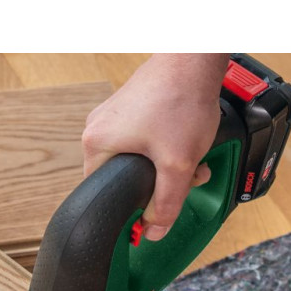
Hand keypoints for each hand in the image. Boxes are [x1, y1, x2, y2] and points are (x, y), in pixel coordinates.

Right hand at [82, 54, 228, 240]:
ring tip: (191, 159)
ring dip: (168, 166)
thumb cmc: (180, 101)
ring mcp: (114, 116)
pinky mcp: (132, 107)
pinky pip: (144, 140)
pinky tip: (187, 143)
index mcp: (96, 144)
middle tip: (183, 181)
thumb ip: (167, 204)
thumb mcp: (177, 165)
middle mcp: (98, 129)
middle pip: (124, 176)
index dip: (130, 207)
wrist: (194, 58)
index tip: (151, 213)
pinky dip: (167, 147)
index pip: (103, 192)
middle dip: (158, 184)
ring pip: (138, 158)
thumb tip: (154, 232)